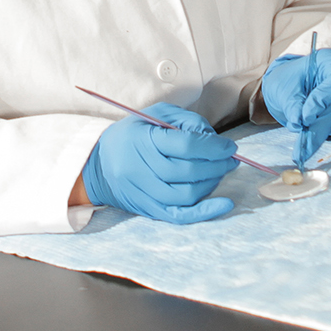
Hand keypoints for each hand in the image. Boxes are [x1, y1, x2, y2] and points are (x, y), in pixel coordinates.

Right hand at [79, 103, 237, 224]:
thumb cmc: (132, 134)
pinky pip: (180, 215)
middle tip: (230, 158)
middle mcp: (142, 169)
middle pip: (189, 172)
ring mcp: (145, 193)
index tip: (230, 147)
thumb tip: (214, 139)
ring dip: (212, 182)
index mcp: (143, 140)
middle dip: (217, 165)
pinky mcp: (149, 210)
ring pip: (188, 194)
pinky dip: (205, 212)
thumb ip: (187, 121)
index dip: (213, 147)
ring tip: (221, 171)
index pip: (186, 146)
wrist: (99, 164)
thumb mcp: (156, 115)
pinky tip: (225, 204)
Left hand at [261, 48, 330, 166]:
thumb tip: (298, 123)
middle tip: (301, 151)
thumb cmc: (291, 81)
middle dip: (319, 129)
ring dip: (326, 133)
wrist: (297, 84)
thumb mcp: (283, 86)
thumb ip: (292, 103)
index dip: (323, 100)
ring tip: (305, 143)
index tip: (304, 118)